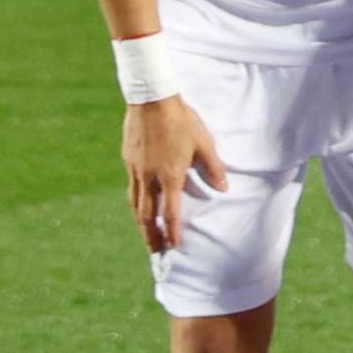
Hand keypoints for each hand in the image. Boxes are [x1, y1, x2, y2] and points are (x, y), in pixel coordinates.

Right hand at [122, 95, 226, 252]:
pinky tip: (139, 205)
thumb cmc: (182, 121)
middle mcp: (149, 177)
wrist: (151, 100)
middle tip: (155, 252)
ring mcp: (136, 169)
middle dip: (150, 236)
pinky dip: (136, 203)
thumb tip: (223, 188)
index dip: (172, 231)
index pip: (170, 212)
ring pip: (135, 204)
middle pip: (146, 215)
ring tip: (145, 235)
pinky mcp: (128, 160)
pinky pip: (131, 188)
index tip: (175, 246)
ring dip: (141, 223)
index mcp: (170, 176)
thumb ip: (214, 168)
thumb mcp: (204, 144)